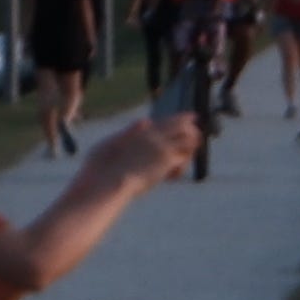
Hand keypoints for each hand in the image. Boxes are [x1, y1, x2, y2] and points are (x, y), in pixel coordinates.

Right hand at [85, 112, 205, 195]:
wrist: (107, 181)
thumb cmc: (100, 167)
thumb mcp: (111, 141)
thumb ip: (130, 131)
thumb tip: (145, 121)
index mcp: (142, 130)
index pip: (170, 120)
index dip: (183, 118)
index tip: (193, 118)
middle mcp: (155, 134)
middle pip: (184, 126)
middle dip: (193, 131)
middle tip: (198, 139)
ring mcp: (162, 146)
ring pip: (189, 140)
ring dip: (190, 150)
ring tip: (184, 160)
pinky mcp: (166, 160)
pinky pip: (184, 160)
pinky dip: (181, 167)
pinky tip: (171, 177)